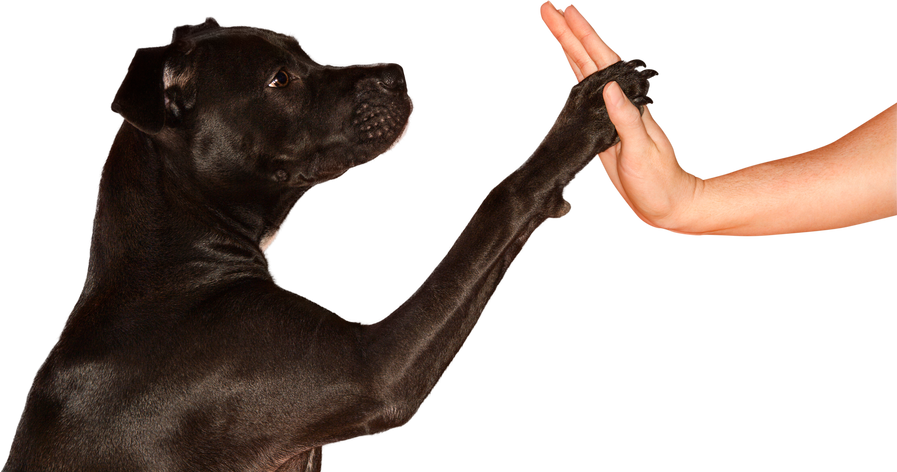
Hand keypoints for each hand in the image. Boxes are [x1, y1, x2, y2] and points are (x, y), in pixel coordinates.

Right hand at [537, 1, 697, 231]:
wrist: (668, 203)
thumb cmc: (659, 181)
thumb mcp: (642, 152)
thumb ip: (627, 120)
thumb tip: (609, 88)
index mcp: (628, 101)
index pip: (602, 60)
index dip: (584, 35)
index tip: (566, 11)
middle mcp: (617, 100)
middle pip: (588, 57)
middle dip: (568, 31)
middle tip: (546, 6)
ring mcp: (608, 111)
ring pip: (583, 68)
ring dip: (568, 44)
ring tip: (552, 20)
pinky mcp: (600, 125)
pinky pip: (582, 89)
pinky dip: (573, 68)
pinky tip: (567, 58)